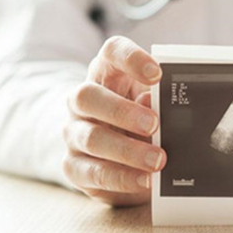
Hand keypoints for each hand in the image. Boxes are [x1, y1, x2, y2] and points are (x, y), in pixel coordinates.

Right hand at [62, 36, 165, 205]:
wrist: (120, 156)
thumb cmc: (143, 119)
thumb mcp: (156, 105)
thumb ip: (159, 101)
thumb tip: (158, 105)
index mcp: (107, 73)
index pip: (111, 52)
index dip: (131, 58)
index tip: (157, 74)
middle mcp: (83, 100)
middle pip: (88, 96)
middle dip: (122, 111)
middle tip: (154, 124)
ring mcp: (74, 133)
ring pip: (91, 137)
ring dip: (127, 150)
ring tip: (158, 160)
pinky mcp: (74, 166)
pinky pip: (93, 172)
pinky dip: (122, 178)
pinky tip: (145, 180)